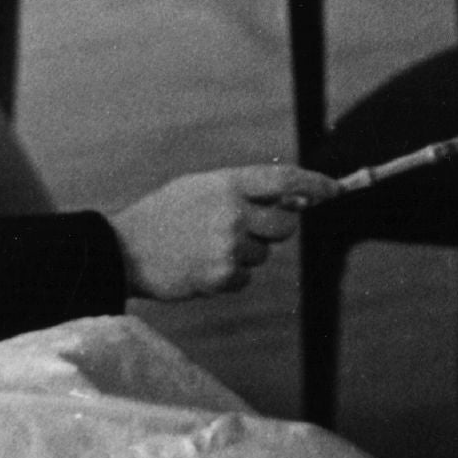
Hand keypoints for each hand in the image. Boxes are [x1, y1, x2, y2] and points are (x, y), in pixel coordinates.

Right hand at [110, 163, 337, 299]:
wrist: (123, 250)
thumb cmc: (163, 215)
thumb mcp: (198, 186)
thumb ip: (240, 189)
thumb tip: (288, 198)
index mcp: (227, 184)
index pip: (285, 180)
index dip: (314, 184)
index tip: (334, 190)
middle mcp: (233, 213)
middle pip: (285, 224)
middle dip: (275, 228)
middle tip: (246, 228)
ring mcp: (229, 247)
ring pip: (263, 254)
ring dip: (244, 253)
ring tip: (207, 246)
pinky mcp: (222, 277)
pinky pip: (245, 278)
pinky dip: (229, 275)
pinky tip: (201, 265)